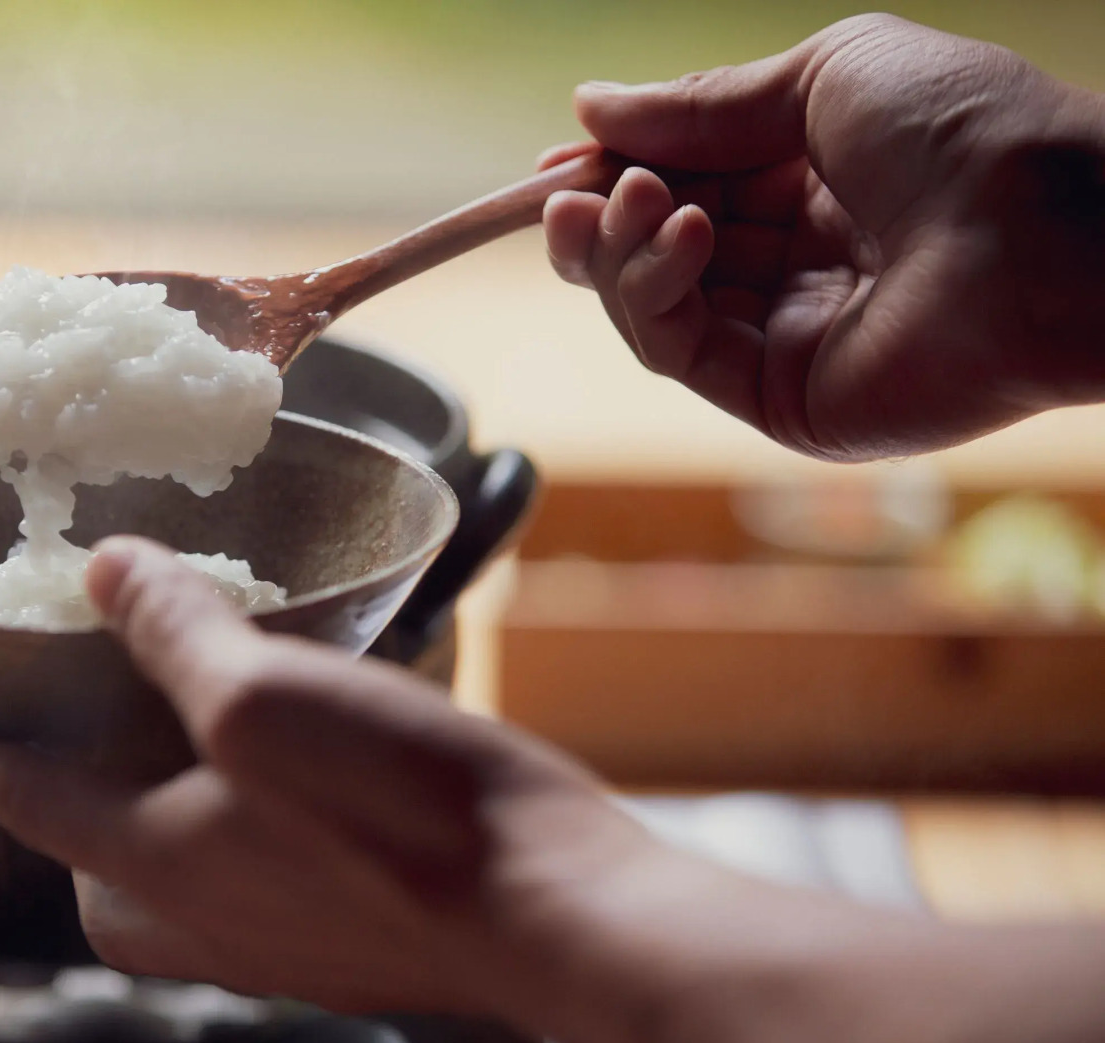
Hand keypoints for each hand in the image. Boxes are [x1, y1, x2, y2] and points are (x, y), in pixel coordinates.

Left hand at [0, 537, 1104, 1042]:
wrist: (549, 910)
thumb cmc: (401, 811)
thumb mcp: (267, 696)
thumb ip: (176, 635)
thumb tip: (110, 573)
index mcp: (156, 861)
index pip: (28, 802)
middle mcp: (203, 918)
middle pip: (92, 869)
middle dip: (63, 810)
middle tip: (77, 737)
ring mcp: (276, 941)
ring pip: (173, 886)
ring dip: (151, 822)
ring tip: (185, 744)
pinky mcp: (345, 940)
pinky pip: (253, 887)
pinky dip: (237, 832)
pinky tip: (292, 781)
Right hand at [544, 14, 1104, 460]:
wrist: (1050, 232)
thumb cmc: (964, 129)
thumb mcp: (822, 77)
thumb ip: (701, 105)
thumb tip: (589, 105)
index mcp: (816, 185)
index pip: (685, 185)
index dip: (616, 171)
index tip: (558, 158)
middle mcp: (796, 264)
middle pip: (655, 250)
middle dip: (601, 215)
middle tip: (570, 189)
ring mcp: (785, 337)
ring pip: (653, 305)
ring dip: (619, 249)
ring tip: (634, 201)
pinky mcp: (779, 400)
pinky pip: (679, 351)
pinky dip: (653, 293)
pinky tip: (678, 234)